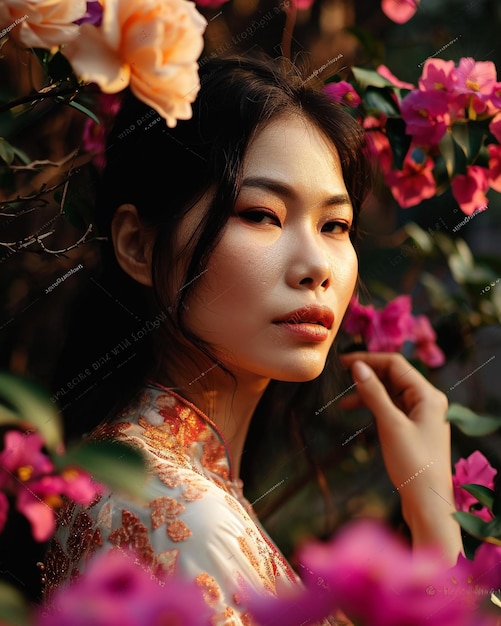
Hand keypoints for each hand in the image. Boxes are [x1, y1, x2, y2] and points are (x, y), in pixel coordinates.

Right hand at [339, 351, 462, 563]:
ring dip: (368, 392)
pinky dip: (374, 407)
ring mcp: (421, 415)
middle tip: (340, 374)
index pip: (395, 364)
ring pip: (391, 392)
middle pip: (394, 376)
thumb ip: (373, 393)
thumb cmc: (412, 464)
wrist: (427, 502)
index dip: (368, 359)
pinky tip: (355, 411)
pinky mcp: (414, 428)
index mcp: (428, 395)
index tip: (342, 361)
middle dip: (368, 374)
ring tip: (344, 399)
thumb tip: (357, 367)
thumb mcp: (390, 425)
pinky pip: (392, 408)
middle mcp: (427, 400)